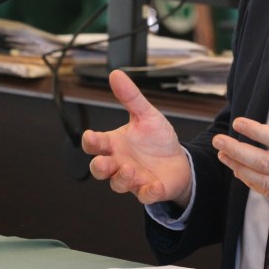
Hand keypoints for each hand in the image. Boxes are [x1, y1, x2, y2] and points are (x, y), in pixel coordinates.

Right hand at [81, 70, 191, 206]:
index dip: (90, 142)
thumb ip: (130, 97)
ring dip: (122, 178)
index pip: (95, 144)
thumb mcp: (146, 115)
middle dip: (99, 167)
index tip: (90, 136)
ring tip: (130, 170)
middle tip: (104, 162)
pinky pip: (145, 195)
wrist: (178, 160)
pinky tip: (154, 185)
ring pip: (118, 184)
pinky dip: (148, 192)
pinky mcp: (150, 190)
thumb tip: (116, 73)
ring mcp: (133, 179)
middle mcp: (119, 163)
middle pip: (99, 169)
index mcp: (115, 144)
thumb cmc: (156, 139)